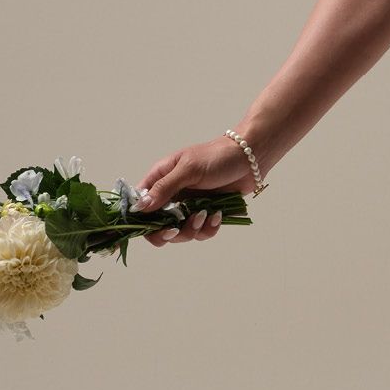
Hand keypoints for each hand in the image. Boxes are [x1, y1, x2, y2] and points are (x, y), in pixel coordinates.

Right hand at [138, 134, 255, 246]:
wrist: (249, 158)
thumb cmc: (217, 157)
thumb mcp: (188, 169)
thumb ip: (164, 188)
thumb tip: (140, 206)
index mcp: (161, 180)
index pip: (141, 204)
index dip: (140, 220)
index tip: (151, 228)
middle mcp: (172, 195)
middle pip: (157, 226)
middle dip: (168, 232)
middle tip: (177, 230)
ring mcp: (189, 206)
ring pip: (180, 233)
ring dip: (192, 229)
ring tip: (205, 214)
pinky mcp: (206, 214)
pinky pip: (201, 232)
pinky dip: (209, 228)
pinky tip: (217, 214)